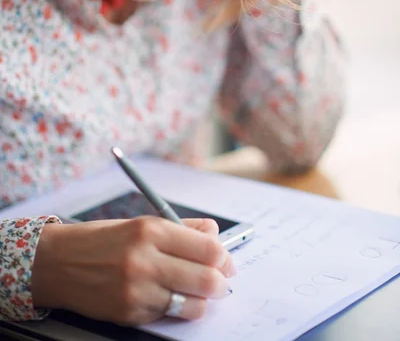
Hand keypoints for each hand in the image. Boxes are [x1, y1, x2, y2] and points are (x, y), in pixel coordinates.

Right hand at [32, 217, 235, 324]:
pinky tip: (165, 296)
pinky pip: (167, 315)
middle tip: (221, 282)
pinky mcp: (129, 313)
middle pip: (206, 279)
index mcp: (151, 230)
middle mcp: (145, 259)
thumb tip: (215, 235)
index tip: (226, 261)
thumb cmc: (103, 240)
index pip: (208, 248)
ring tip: (198, 293)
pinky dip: (174, 308)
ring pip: (192, 305)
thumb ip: (182, 229)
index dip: (224, 257)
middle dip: (221, 283)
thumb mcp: (142, 223)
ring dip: (202, 301)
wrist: (59, 262)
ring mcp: (136, 290)